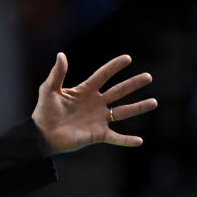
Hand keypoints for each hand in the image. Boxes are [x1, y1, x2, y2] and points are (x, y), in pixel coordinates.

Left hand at [32, 53, 156, 153]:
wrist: (41, 135)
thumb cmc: (43, 112)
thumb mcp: (49, 90)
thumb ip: (57, 73)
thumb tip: (61, 55)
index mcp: (85, 91)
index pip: (103, 75)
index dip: (114, 67)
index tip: (127, 58)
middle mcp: (95, 104)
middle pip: (118, 91)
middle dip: (133, 84)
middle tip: (148, 77)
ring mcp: (98, 119)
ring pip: (122, 112)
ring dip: (138, 107)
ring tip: (154, 102)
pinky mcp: (97, 135)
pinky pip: (115, 138)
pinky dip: (127, 140)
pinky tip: (140, 141)